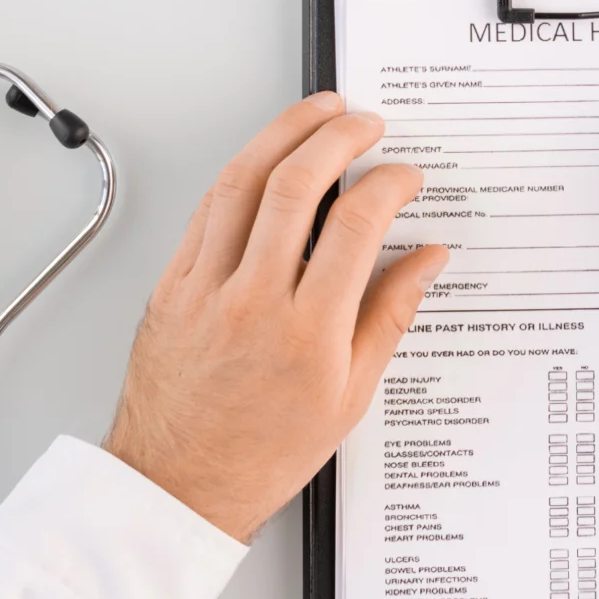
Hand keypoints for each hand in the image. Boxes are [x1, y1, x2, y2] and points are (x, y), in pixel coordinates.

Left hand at [101, 93, 446, 541]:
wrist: (178, 484)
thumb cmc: (262, 452)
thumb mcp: (350, 395)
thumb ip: (390, 315)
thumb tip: (426, 259)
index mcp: (306, 331)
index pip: (356, 224)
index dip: (388, 184)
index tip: (404, 177)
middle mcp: (252, 300)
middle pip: (295, 184)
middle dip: (338, 136)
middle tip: (365, 122)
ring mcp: (205, 288)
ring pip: (241, 181)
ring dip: (282, 133)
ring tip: (316, 114)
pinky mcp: (172, 286)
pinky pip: (206, 210)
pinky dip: (239, 173)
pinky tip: (262, 159)